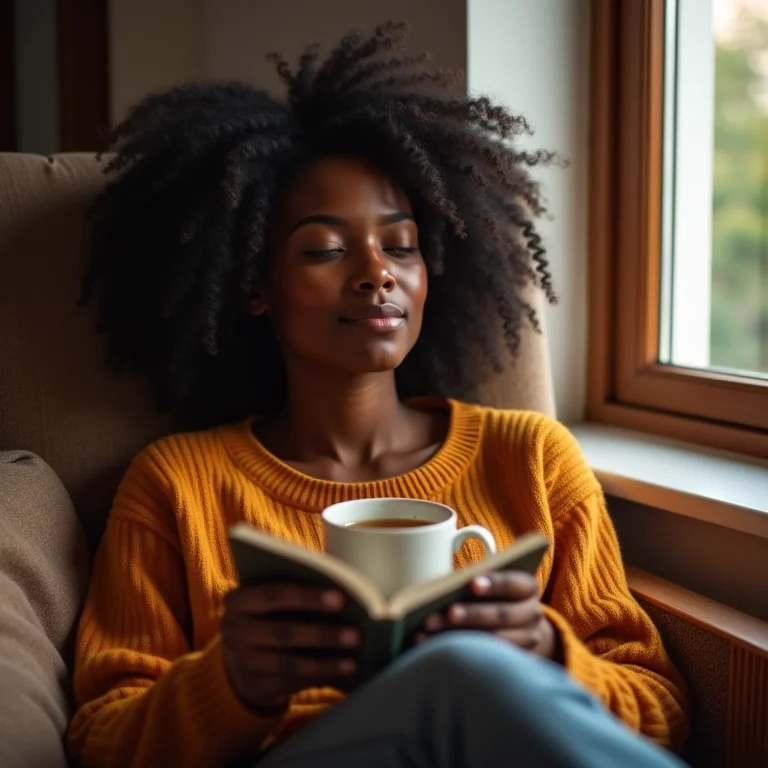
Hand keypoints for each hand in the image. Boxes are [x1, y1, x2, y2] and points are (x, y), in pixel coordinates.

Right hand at [221, 584, 359, 713]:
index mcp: (238, 600)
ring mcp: (240, 662)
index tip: (341, 598)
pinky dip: (316, 677)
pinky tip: (338, 673)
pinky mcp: (252, 686)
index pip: (274, 595)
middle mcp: (233, 631)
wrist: (241, 656)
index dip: (308, 597)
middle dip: (322, 634)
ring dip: (324, 663)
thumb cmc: (268, 616)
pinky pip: (288, 683)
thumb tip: (341, 597)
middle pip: (283, 632)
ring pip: (287, 663)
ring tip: (352, 661)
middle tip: (355, 634)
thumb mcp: (269, 603)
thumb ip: (293, 596)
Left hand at [417, 571, 556, 659]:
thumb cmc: (494, 595)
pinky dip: (458, 655)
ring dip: (458, 637)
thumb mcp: (492, 582)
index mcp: (527, 586)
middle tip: (447, 612)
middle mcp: (533, 614)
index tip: (471, 583)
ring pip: (493, 641)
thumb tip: (443, 588)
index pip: (513, 583)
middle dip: (472, 614)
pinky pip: (486, 660)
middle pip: (502, 614)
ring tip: (426, 634)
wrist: (520, 625)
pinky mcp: (513, 662)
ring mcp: (527, 641)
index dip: (494, 583)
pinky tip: (432, 652)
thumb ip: (475, 582)